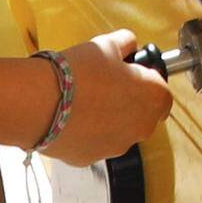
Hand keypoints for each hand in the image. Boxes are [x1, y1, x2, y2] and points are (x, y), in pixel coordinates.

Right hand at [35, 35, 178, 165]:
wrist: (40, 102)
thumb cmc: (78, 72)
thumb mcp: (106, 44)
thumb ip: (126, 43)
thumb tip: (128, 44)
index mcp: (154, 97)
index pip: (161, 91)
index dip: (145, 80)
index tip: (129, 73)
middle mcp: (142, 127)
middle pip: (142, 113)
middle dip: (128, 100)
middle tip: (104, 84)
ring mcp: (118, 146)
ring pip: (119, 130)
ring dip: (109, 118)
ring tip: (83, 100)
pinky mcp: (92, 159)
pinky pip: (95, 142)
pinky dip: (88, 132)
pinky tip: (71, 117)